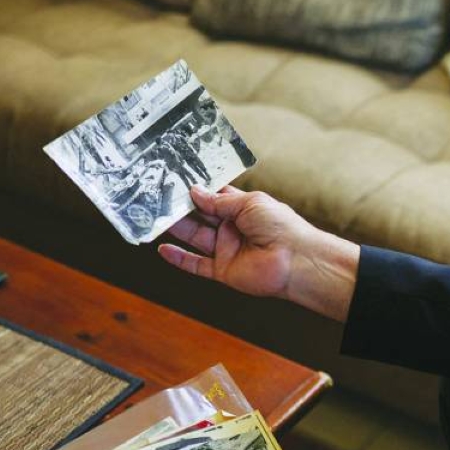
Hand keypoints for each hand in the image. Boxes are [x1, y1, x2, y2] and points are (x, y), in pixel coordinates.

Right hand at [158, 186, 359, 320]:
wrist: (295, 261)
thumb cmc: (281, 227)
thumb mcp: (249, 203)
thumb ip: (219, 201)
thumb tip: (195, 191)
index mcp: (243, 209)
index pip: (214, 196)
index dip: (196, 189)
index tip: (175, 179)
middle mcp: (233, 228)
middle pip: (200, 216)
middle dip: (180, 207)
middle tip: (157, 196)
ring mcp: (227, 250)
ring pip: (194, 238)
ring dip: (175, 228)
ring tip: (153, 217)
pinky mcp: (223, 270)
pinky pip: (196, 264)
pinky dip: (179, 258)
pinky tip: (162, 249)